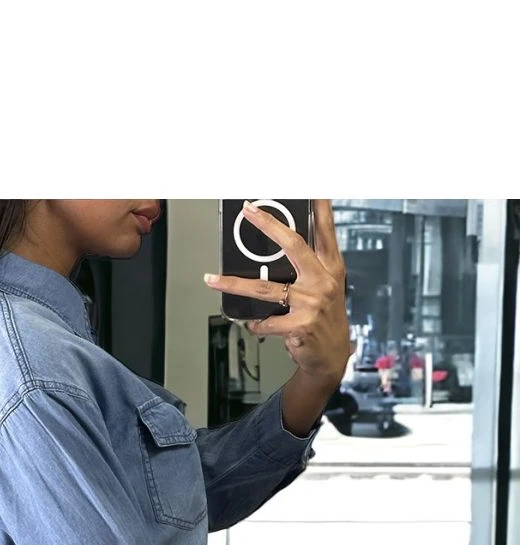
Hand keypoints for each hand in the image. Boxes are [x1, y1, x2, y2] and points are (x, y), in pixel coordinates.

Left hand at [204, 199, 349, 386]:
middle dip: (268, 225)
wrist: (331, 357)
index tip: (311, 186)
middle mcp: (323, 281)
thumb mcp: (326, 287)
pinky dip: (254, 322)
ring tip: (213, 280)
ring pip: (265, 288)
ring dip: (234, 284)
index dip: (319, 206)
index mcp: (331, 267)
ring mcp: (312, 303)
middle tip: (248, 212)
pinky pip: (266, 320)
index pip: (325, 229)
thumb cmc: (325, 319)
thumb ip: (310, 266)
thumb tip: (280, 245)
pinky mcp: (301, 325)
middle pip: (293, 245)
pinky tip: (251, 322)